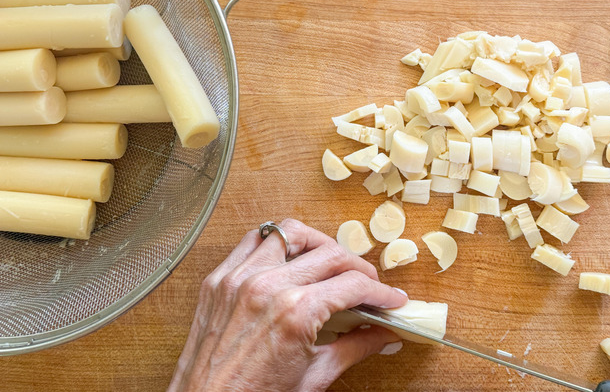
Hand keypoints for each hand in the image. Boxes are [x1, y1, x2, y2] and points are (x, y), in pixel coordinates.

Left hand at [168, 219, 408, 391]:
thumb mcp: (314, 377)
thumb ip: (355, 348)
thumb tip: (384, 335)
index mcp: (295, 312)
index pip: (353, 284)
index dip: (381, 292)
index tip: (391, 300)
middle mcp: (267, 286)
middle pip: (331, 253)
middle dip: (358, 267)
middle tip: (368, 286)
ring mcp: (239, 278)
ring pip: (291, 232)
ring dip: (318, 243)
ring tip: (331, 262)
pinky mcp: (218, 280)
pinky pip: (252, 241)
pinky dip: (276, 243)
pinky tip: (289, 259)